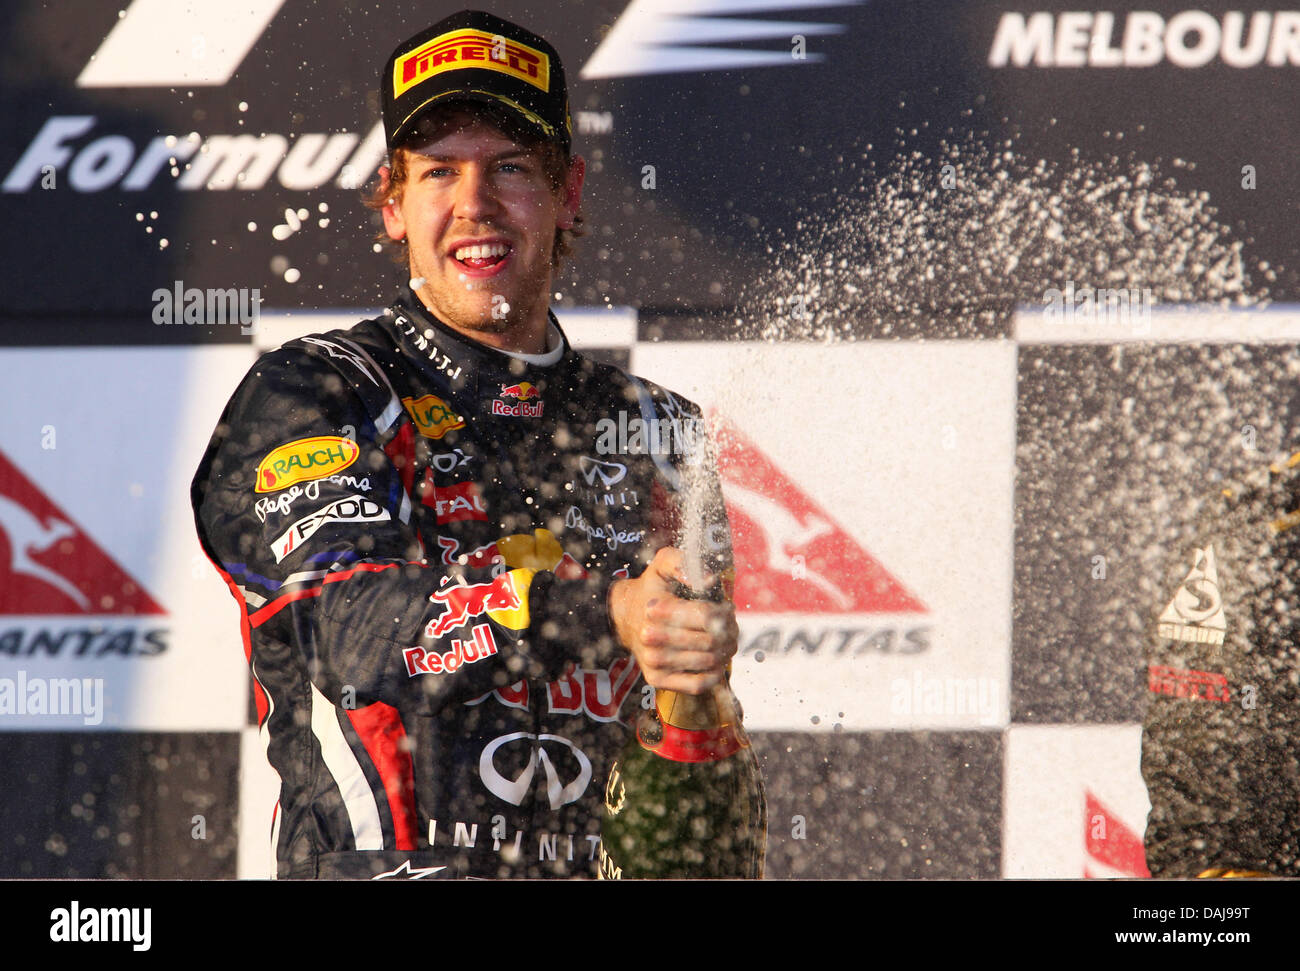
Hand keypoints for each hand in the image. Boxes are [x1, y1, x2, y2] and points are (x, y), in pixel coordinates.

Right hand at [607, 547, 737, 694]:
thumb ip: (682, 563)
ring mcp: (653, 662)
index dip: (725, 612)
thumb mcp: (662, 565)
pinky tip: (715, 661)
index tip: (726, 607)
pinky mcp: (657, 679)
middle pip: (712, 641)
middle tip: (729, 625)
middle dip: (728, 632)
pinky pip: (697, 685)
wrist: (625, 618)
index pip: (708, 617)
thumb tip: (710, 579)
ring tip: (723, 640)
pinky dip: (713, 675)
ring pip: (708, 663)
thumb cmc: (651, 590)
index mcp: (656, 609)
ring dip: (725, 651)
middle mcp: (651, 638)